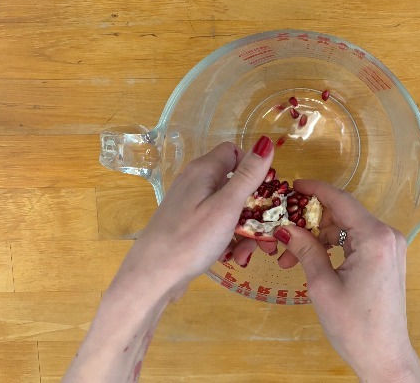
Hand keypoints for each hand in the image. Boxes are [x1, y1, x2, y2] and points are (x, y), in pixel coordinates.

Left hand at [110, 137, 274, 302]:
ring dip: (242, 227)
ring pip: (227, 206)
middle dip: (252, 207)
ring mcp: (189, 203)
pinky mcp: (187, 223)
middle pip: (233, 182)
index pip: (235, 152)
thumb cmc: (191, 240)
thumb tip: (266, 142)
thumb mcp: (226, 207)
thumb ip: (248, 175)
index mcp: (203, 170)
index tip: (266, 195)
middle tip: (264, 235)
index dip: (254, 169)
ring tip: (245, 253)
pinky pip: (215, 222)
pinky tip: (231, 256)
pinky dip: (227, 236)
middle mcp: (194, 181)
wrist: (152, 277)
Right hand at [272, 181, 419, 381]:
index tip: (292, 185)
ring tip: (290, 257)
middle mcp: (388, 235)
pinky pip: (357, 240)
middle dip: (311, 220)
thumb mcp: (322, 286)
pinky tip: (311, 259)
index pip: (341, 200)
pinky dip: (334, 246)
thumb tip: (285, 227)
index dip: (315, 189)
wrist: (385, 357)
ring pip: (348, 227)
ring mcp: (391, 247)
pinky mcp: (388, 258)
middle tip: (283, 230)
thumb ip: (305, 249)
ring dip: (319, 236)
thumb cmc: (355, 327)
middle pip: (344, 213)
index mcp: (375, 238)